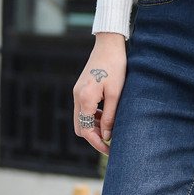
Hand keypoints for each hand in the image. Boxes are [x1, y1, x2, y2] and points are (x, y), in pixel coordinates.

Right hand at [73, 32, 126, 154]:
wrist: (109, 44)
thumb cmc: (115, 67)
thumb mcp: (116, 94)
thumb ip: (109, 117)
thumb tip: (106, 137)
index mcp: (84, 99)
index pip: (86, 131)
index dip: (97, 143)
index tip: (110, 150)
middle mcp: (77, 96)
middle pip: (80, 128)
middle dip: (94, 137)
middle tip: (111, 141)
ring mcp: (77, 92)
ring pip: (82, 119)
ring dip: (94, 126)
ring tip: (112, 126)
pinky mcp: (81, 89)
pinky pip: (84, 109)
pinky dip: (94, 116)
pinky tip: (107, 114)